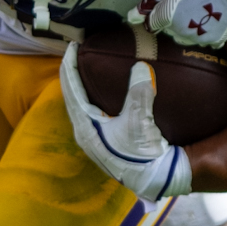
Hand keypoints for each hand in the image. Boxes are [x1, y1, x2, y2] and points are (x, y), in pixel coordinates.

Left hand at [58, 44, 190, 202]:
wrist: (155, 179)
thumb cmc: (142, 155)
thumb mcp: (140, 123)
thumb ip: (138, 94)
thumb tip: (139, 66)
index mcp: (85, 127)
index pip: (71, 89)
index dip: (70, 66)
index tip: (72, 46)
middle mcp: (83, 131)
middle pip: (71, 95)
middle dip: (72, 72)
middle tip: (77, 51)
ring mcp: (92, 136)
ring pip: (79, 103)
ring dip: (80, 84)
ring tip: (84, 65)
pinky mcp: (103, 138)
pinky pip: (90, 110)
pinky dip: (91, 94)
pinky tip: (98, 88)